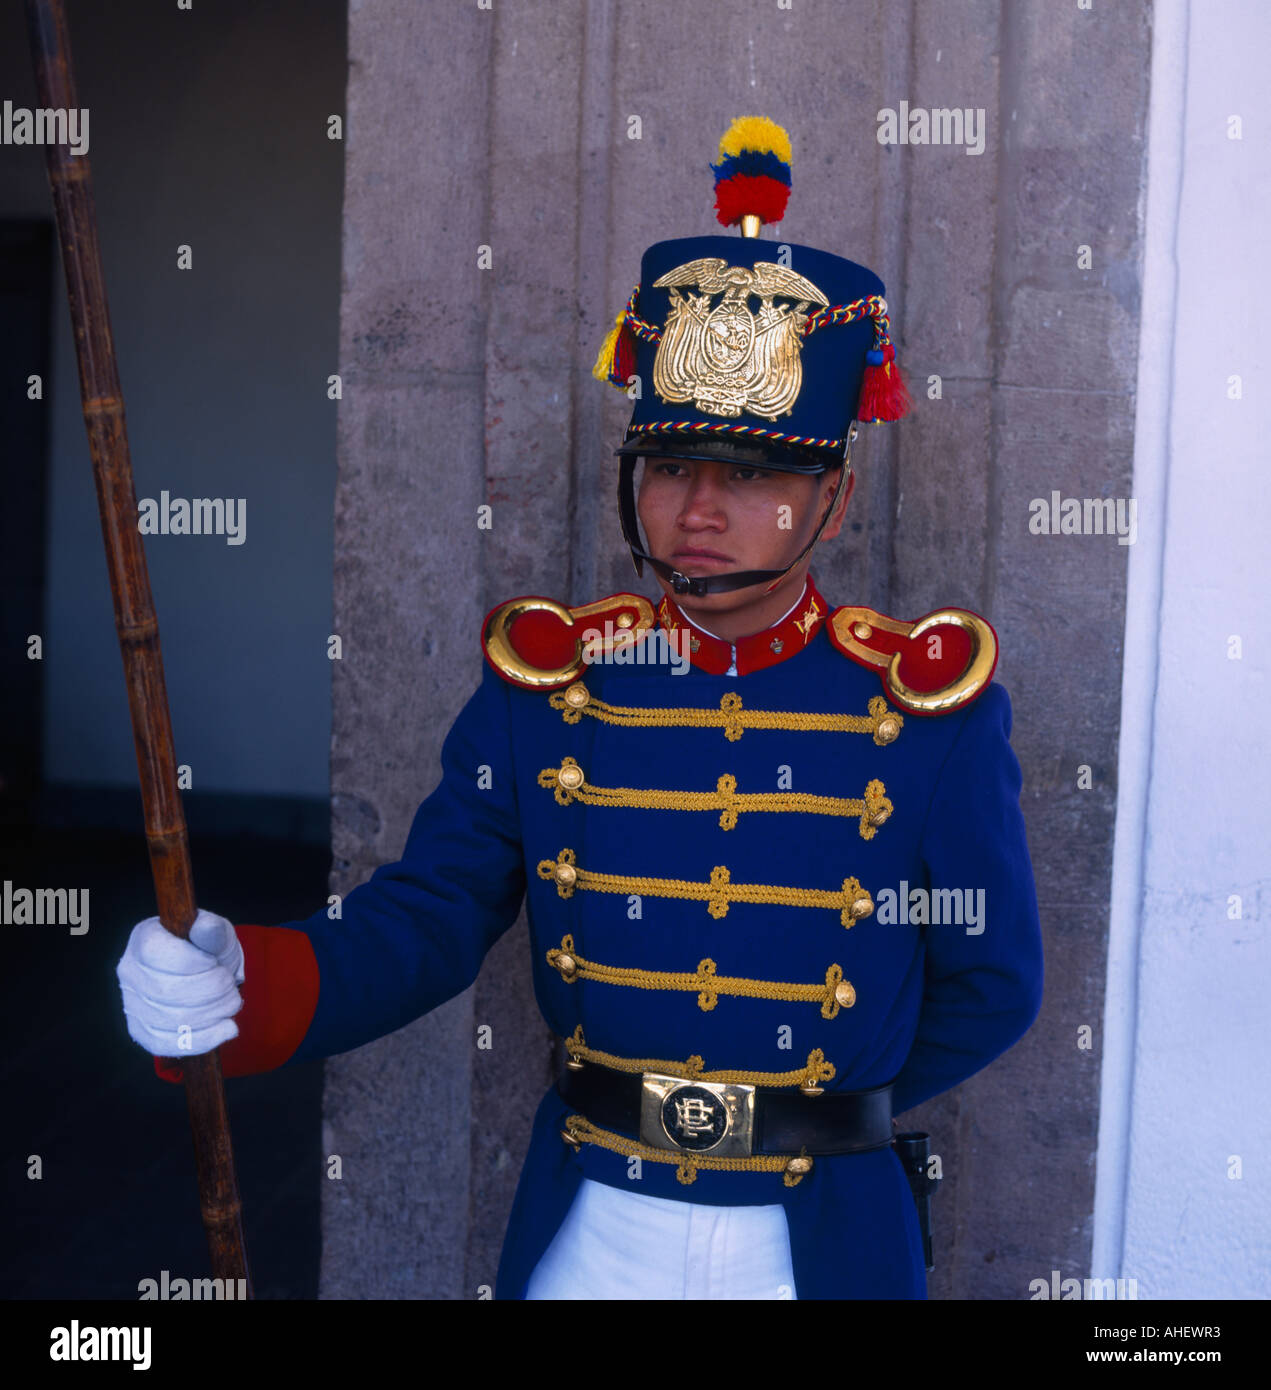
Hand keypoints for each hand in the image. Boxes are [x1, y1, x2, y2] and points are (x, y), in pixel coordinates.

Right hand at [116, 909, 243, 1057]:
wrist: (209, 974)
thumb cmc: (210, 949)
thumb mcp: (218, 933)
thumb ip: (214, 931)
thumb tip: (205, 927)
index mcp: (145, 938)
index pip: (159, 954)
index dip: (194, 963)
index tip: (216, 964)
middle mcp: (130, 970)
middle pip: (166, 991)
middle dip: (211, 992)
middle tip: (232, 989)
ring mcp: (131, 1002)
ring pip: (169, 1020)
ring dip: (211, 1015)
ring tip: (231, 1004)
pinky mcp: (140, 1030)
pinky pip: (165, 1044)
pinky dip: (202, 1040)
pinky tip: (226, 1030)